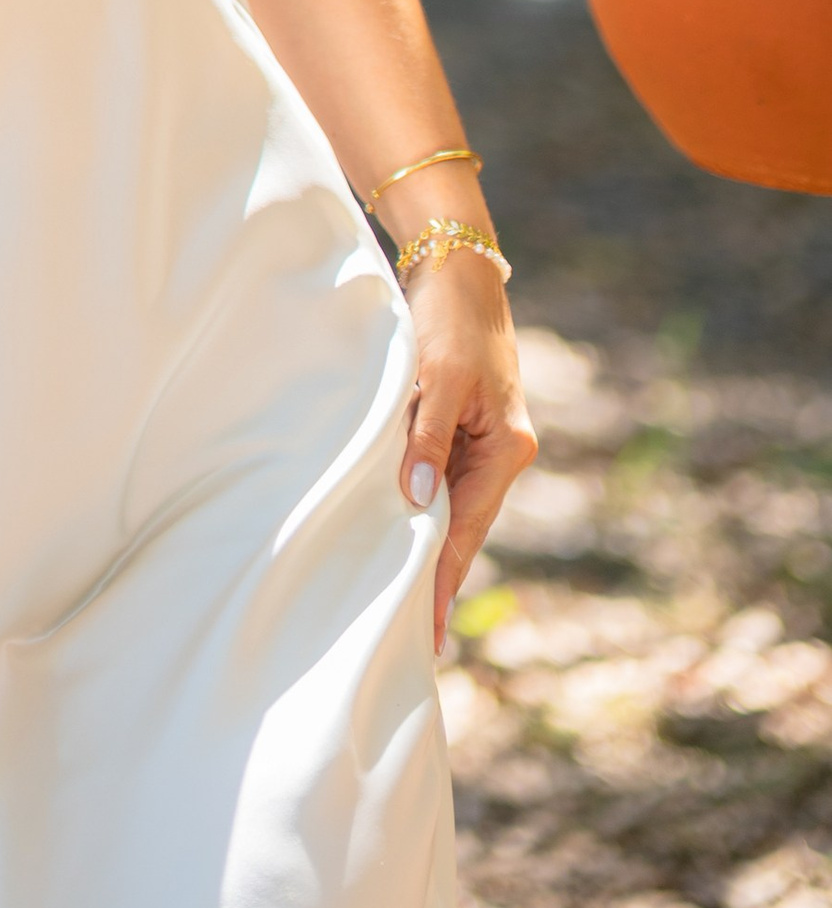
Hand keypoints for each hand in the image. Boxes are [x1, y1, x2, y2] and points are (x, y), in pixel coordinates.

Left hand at [399, 252, 535, 649]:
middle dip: (437, 576)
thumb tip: (417, 500)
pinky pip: (439, 481)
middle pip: (463, 528)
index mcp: (508, 449)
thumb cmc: (450, 320)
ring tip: (400, 597)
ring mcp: (480, 443)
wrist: (456, 272)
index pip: (467, 529)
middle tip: (412, 635)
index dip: (443, 577)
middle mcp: (499, 454)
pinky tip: (401, 533)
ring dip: (426, 545)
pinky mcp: (458, 429)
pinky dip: (420, 508)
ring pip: (450, 509)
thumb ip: (427, 438)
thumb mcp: (438, 377)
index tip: (426, 626)